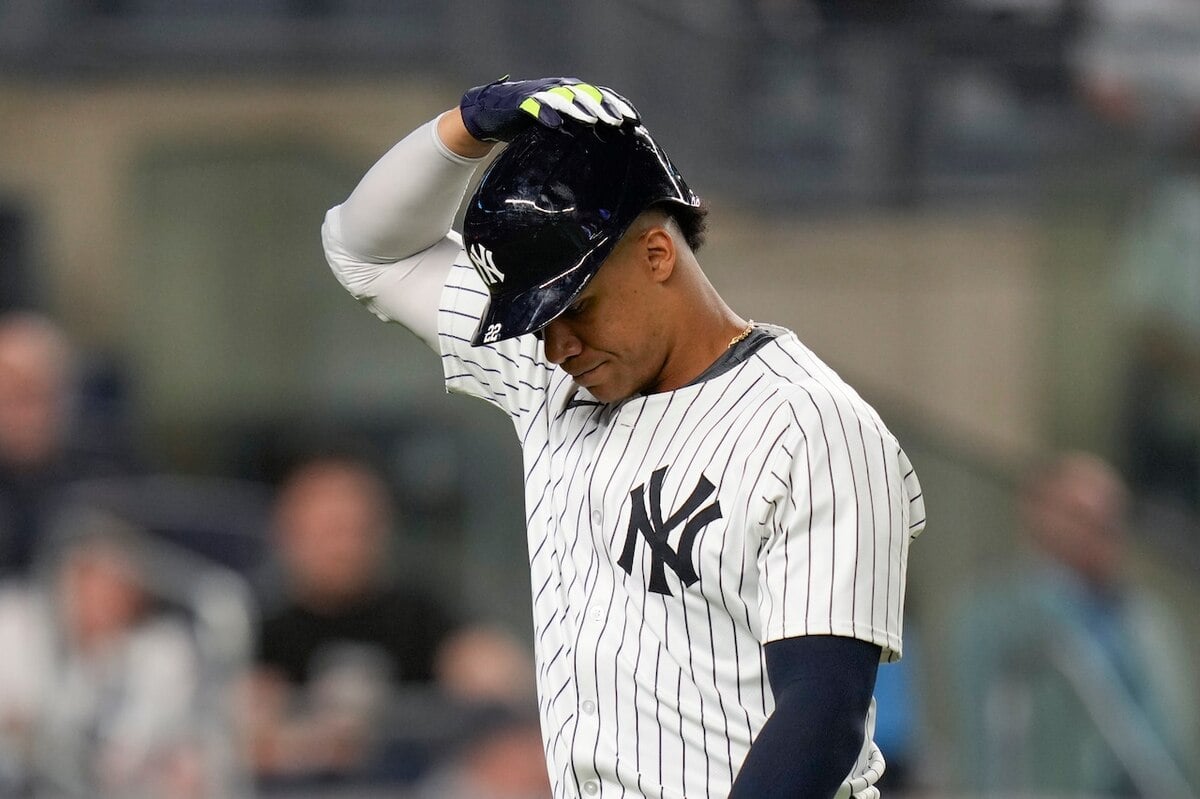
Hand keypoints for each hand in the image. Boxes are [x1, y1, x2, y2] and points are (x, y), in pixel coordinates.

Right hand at [459, 76, 637, 141]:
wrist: (492, 114)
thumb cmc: (531, 125)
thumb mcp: (561, 130)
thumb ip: (581, 137)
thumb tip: (610, 163)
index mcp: (574, 94)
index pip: (602, 96)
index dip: (619, 106)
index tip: (636, 122)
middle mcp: (561, 89)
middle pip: (587, 94)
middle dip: (603, 107)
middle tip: (617, 121)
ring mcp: (541, 92)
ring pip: (564, 96)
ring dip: (579, 107)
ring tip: (591, 121)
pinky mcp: (521, 100)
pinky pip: (534, 104)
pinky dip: (545, 112)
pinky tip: (555, 124)